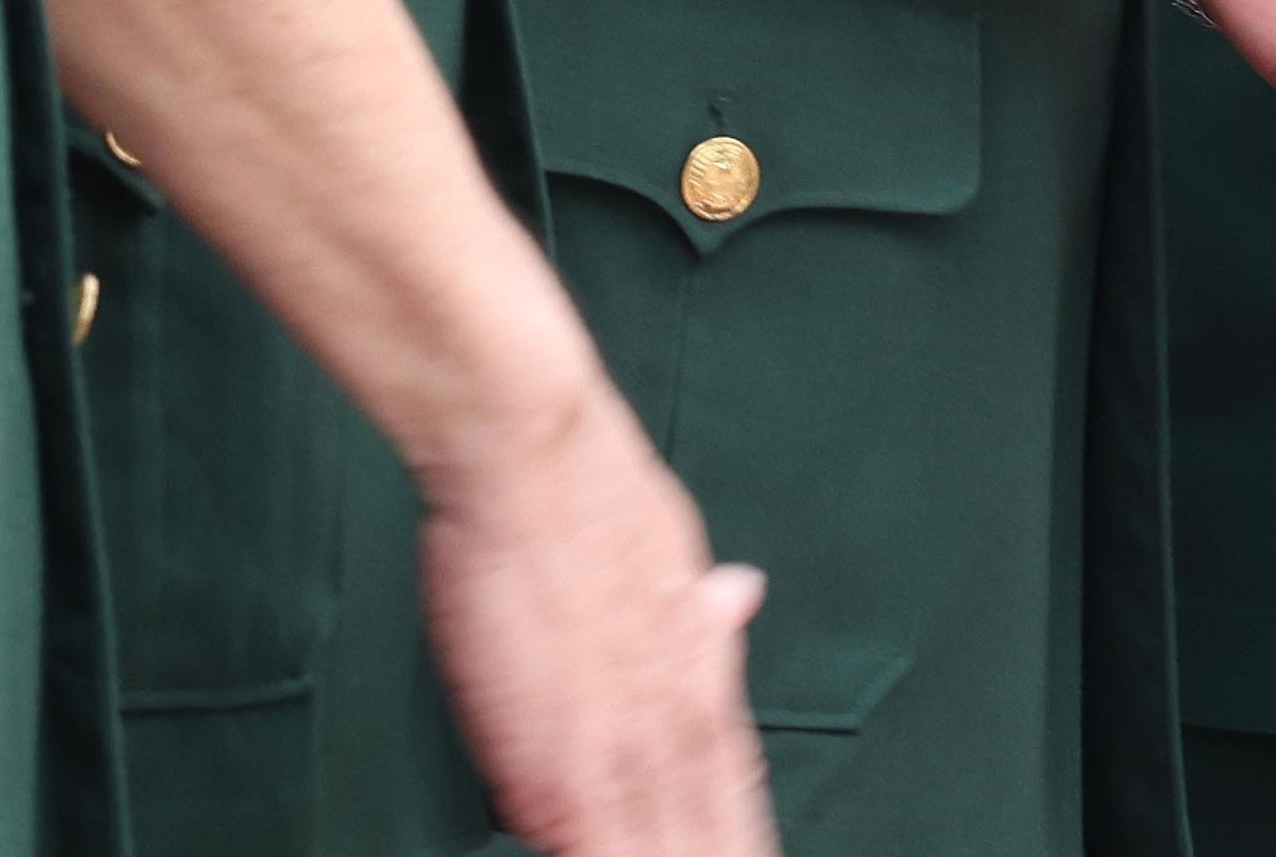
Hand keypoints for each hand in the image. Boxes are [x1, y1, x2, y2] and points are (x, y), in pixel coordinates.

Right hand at [412, 379, 777, 854]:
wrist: (531, 458)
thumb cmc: (587, 490)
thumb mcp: (675, 546)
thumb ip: (699, 603)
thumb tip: (737, 597)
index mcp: (699, 681)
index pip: (732, 791)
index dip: (739, 840)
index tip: (744, 856)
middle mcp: (667, 725)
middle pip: (705, 838)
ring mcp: (611, 753)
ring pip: (655, 852)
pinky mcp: (548, 769)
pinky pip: (587, 851)